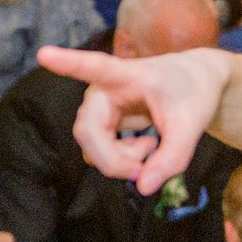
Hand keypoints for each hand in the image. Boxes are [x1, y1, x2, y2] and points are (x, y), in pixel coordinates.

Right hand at [36, 44, 227, 196]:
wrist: (197, 83)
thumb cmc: (193, 94)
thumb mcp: (192, 126)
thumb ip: (172, 158)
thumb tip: (143, 188)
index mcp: (127, 75)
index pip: (95, 67)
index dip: (69, 63)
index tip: (44, 54)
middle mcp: (104, 88)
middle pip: (88, 132)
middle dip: (114, 159)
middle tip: (145, 169)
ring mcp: (99, 106)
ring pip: (92, 145)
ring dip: (120, 160)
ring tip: (151, 149)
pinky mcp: (101, 121)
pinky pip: (100, 150)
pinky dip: (121, 159)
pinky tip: (143, 147)